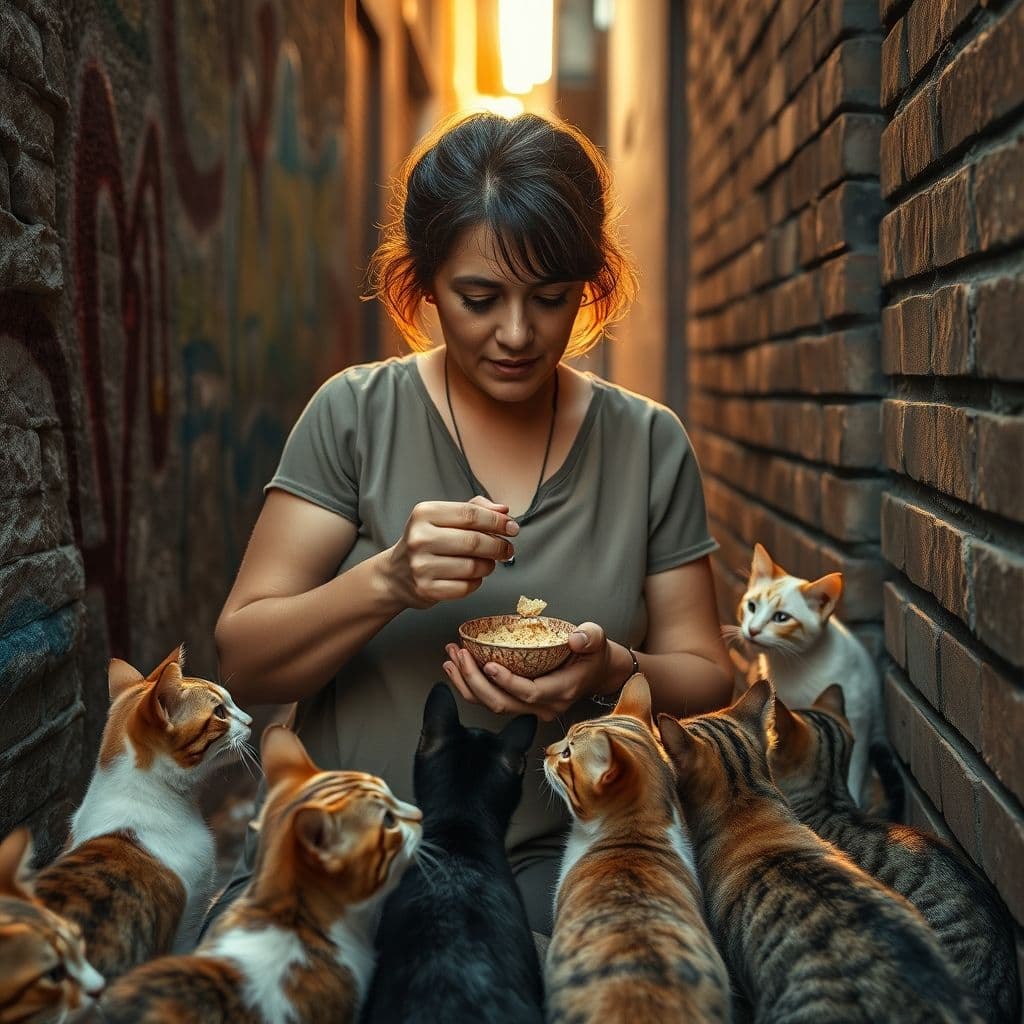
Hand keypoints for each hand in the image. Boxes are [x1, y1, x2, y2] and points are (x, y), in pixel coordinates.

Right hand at [382, 496, 517, 608]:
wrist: (396, 574)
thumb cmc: (427, 542)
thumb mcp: (444, 517)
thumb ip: (475, 508)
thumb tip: (503, 511)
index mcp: (424, 513)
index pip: (471, 514)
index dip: (498, 522)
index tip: (512, 528)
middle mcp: (420, 538)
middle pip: (474, 541)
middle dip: (499, 546)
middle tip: (507, 549)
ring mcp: (421, 566)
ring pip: (473, 566)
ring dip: (489, 565)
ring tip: (487, 562)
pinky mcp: (426, 589)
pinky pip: (466, 587)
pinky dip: (476, 582)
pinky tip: (472, 576)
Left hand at [443, 622, 615, 721]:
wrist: (598, 672)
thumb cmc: (593, 655)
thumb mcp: (597, 640)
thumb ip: (590, 637)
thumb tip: (576, 639)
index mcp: (561, 691)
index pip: (530, 692)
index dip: (506, 681)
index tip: (487, 663)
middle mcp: (544, 706)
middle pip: (503, 703)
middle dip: (476, 680)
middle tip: (460, 654)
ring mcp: (531, 709)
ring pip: (492, 705)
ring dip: (467, 683)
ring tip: (452, 658)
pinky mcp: (520, 704)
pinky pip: (491, 700)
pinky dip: (471, 685)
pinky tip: (457, 667)